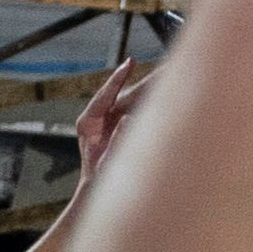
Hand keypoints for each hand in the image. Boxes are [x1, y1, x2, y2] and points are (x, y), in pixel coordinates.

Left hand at [64, 56, 155, 176]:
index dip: (118, 78)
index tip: (130, 62)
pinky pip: (134, 107)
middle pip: (118, 93)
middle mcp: (97, 117)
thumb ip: (117, 140)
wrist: (97, 189)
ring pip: (128, 98)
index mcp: (88, 122)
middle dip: (137, 80)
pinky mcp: (118, 123)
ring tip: (165, 74)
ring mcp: (108, 120)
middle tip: (156, 65)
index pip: (104, 95)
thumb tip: (128, 118)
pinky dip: (147, 100)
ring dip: (146, 89)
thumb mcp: (107, 159)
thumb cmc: (101, 177)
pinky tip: (164, 92)